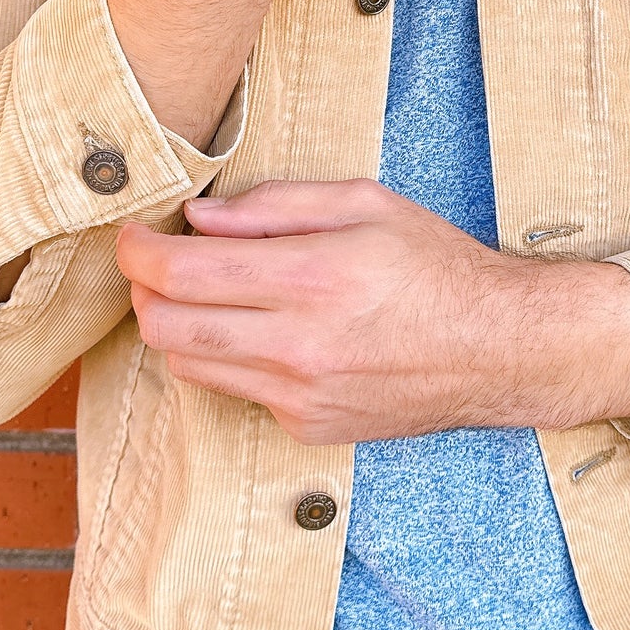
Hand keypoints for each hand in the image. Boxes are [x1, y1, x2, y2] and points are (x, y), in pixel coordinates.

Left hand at [114, 180, 629, 445]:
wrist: (497, 350)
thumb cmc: (436, 266)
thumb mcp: (365, 204)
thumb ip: (275, 204)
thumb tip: (199, 217)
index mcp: (312, 276)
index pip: (182, 272)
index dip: (137, 250)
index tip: (132, 234)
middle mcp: (298, 343)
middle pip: (166, 327)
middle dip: (142, 291)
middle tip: (153, 263)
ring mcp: (300, 394)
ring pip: (188, 366)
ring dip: (175, 327)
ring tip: (200, 294)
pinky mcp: (306, 425)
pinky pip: (236, 390)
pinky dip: (228, 358)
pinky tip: (261, 331)